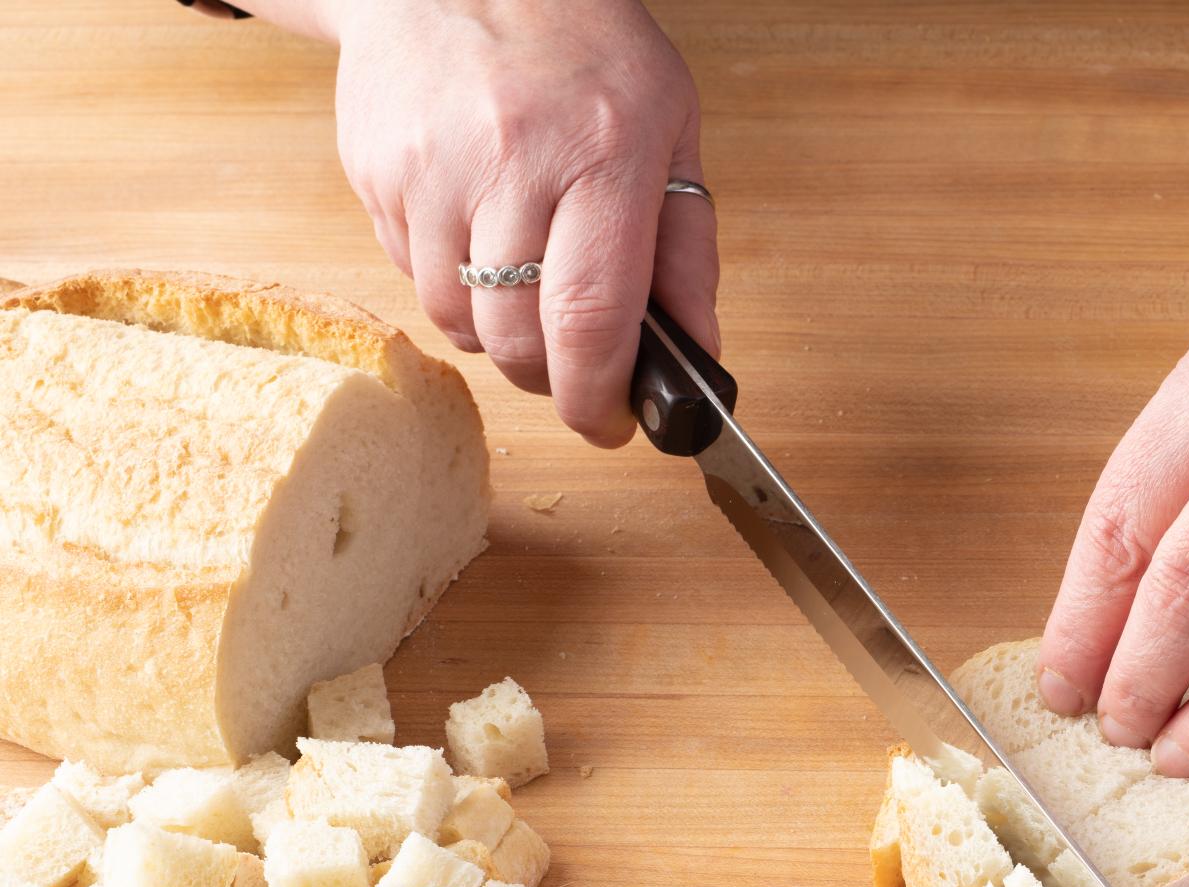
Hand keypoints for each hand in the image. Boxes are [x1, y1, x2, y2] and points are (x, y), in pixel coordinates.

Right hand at [328, 0, 716, 444]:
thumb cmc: (579, 44)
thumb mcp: (670, 125)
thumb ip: (687, 248)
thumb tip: (699, 353)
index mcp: (601, 152)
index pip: (591, 318)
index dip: (599, 396)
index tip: (612, 425)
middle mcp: (510, 160)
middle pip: (518, 338)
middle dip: (550, 382)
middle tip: (574, 372)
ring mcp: (431, 168)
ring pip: (459, 323)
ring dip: (498, 337)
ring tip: (527, 288)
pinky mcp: (375, 172)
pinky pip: (414, 278)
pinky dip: (452, 288)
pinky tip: (478, 235)